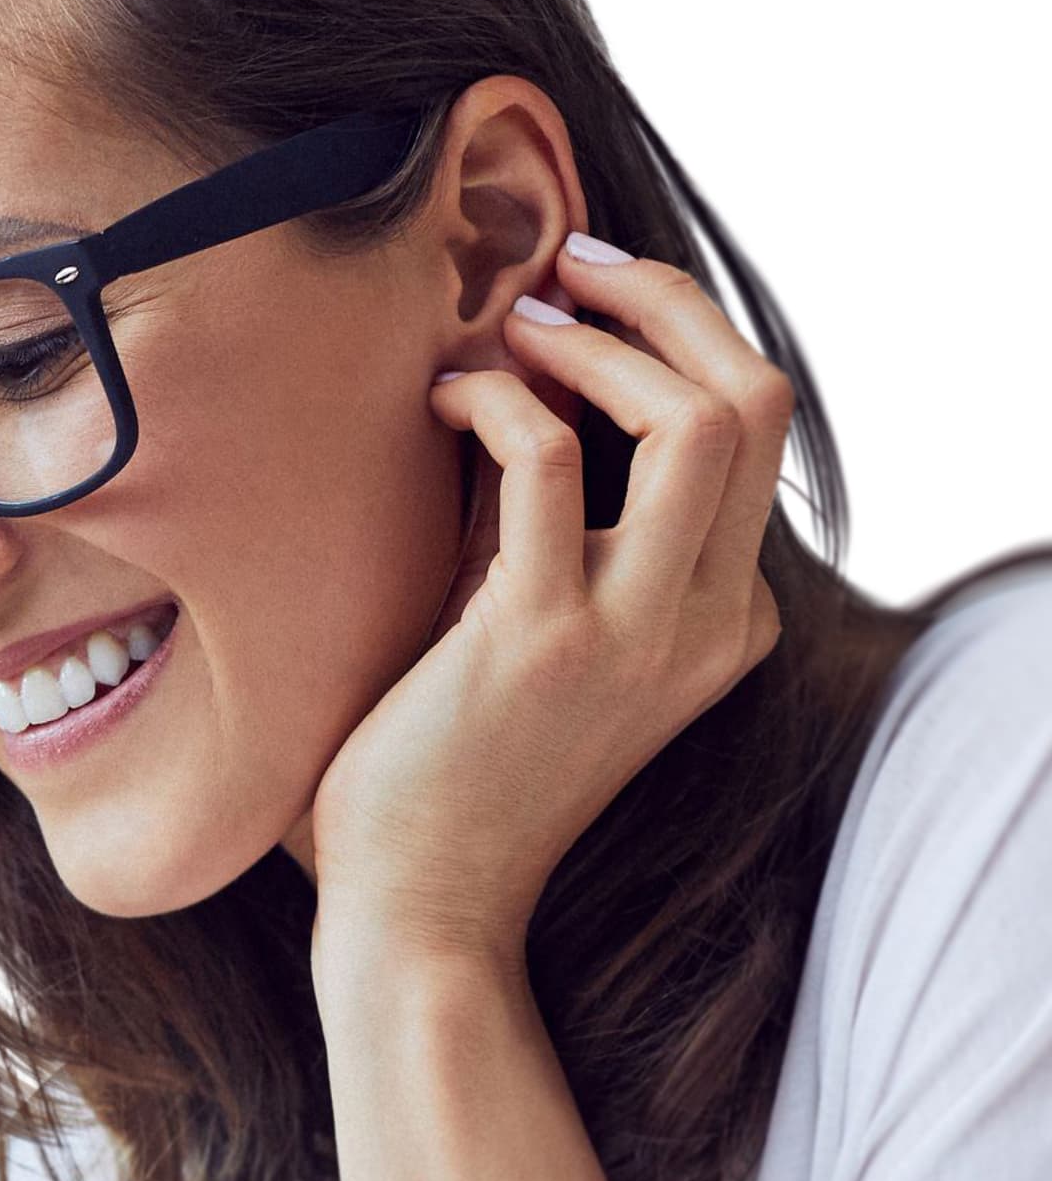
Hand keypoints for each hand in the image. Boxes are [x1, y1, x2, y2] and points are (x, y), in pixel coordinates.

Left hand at [302, 235, 787, 967]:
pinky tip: (441, 398)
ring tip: (512, 329)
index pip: (752, 432)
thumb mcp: (537, 628)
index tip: (580, 307)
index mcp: (724, 618)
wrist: (421, 908)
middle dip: (667, 303)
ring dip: (598, 341)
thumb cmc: (450, 766)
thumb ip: (555, 527)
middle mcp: (708, 621)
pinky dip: (495, 397)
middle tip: (566, 272)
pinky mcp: (539, 640)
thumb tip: (521, 386)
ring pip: (697, 416)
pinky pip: (548, 458)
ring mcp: (636, 633)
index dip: (672, 338)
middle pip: (758, 400)